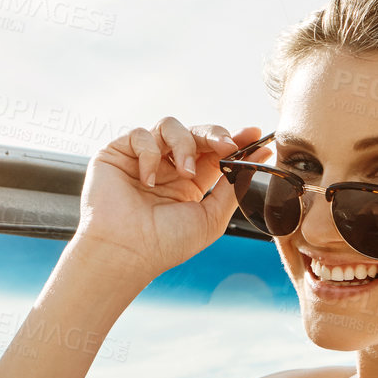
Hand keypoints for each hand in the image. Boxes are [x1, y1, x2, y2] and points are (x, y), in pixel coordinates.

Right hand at [70, 117, 264, 284]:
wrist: (125, 252)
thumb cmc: (165, 243)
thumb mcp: (211, 218)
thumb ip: (233, 188)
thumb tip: (259, 158)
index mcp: (189, 183)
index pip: (214, 152)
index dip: (235, 140)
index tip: (255, 134)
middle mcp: (166, 167)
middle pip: (196, 133)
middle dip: (214, 135)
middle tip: (227, 146)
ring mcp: (143, 158)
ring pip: (170, 125)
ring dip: (184, 145)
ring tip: (184, 172)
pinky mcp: (117, 153)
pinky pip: (140, 134)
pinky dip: (149, 153)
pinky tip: (148, 180)